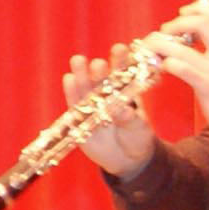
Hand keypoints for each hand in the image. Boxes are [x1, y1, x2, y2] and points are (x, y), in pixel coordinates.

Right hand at [62, 50, 160, 179]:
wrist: (127, 160)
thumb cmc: (137, 139)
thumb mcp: (140, 130)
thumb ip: (131, 120)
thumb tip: (122, 111)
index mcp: (124, 92)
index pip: (123, 73)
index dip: (121, 61)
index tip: (121, 49)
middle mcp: (106, 96)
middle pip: (101, 80)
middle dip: (99, 71)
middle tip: (99, 64)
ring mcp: (92, 107)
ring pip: (84, 89)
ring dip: (81, 75)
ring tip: (78, 61)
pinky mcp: (79, 121)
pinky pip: (74, 106)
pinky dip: (71, 93)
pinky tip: (68, 79)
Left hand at [151, 0, 208, 128]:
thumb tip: (200, 30)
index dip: (197, 8)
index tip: (183, 13)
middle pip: (202, 23)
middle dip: (178, 22)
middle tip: (166, 29)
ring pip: (183, 47)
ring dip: (162, 43)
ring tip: (154, 46)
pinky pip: (182, 68)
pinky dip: (168, 63)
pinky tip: (164, 64)